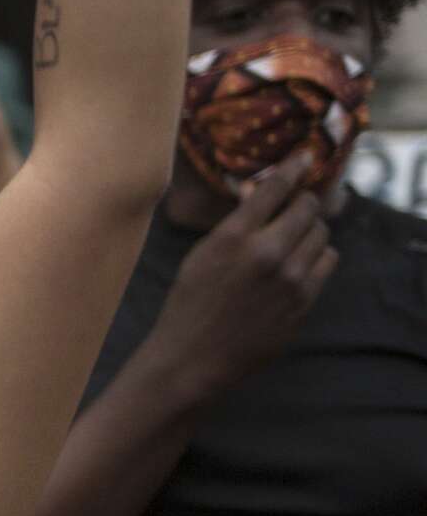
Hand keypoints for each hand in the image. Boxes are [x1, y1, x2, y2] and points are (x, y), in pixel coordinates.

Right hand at [142, 151, 337, 404]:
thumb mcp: (201, 256)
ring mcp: (291, 279)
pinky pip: (327, 261)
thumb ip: (235, 226)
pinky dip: (318, 255)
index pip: (275, 188)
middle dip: (303, 201)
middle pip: (308, 207)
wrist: (194, 357)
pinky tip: (301, 261)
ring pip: (322, 233)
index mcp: (234, 237)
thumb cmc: (189, 304)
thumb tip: (259, 196)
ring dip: (311, 229)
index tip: (303, 157)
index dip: (293, 167)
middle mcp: (267, 253)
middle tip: (296, 204)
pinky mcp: (304, 300)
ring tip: (295, 237)